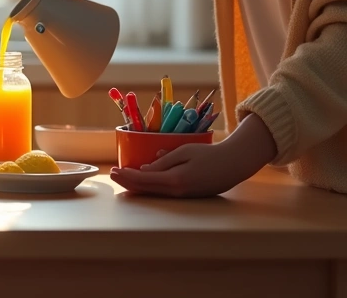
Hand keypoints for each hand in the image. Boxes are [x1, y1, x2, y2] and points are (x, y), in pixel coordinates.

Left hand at [109, 115, 276, 197]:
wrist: (234, 165)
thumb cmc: (209, 154)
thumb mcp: (184, 152)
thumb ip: (163, 161)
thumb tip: (144, 169)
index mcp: (175, 179)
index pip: (144, 179)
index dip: (127, 176)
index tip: (114, 171)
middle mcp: (176, 191)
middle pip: (146, 189)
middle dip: (127, 182)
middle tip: (113, 175)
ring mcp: (182, 195)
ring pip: (153, 192)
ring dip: (136, 186)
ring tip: (122, 179)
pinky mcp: (187, 195)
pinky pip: (163, 193)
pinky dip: (149, 188)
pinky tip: (142, 183)